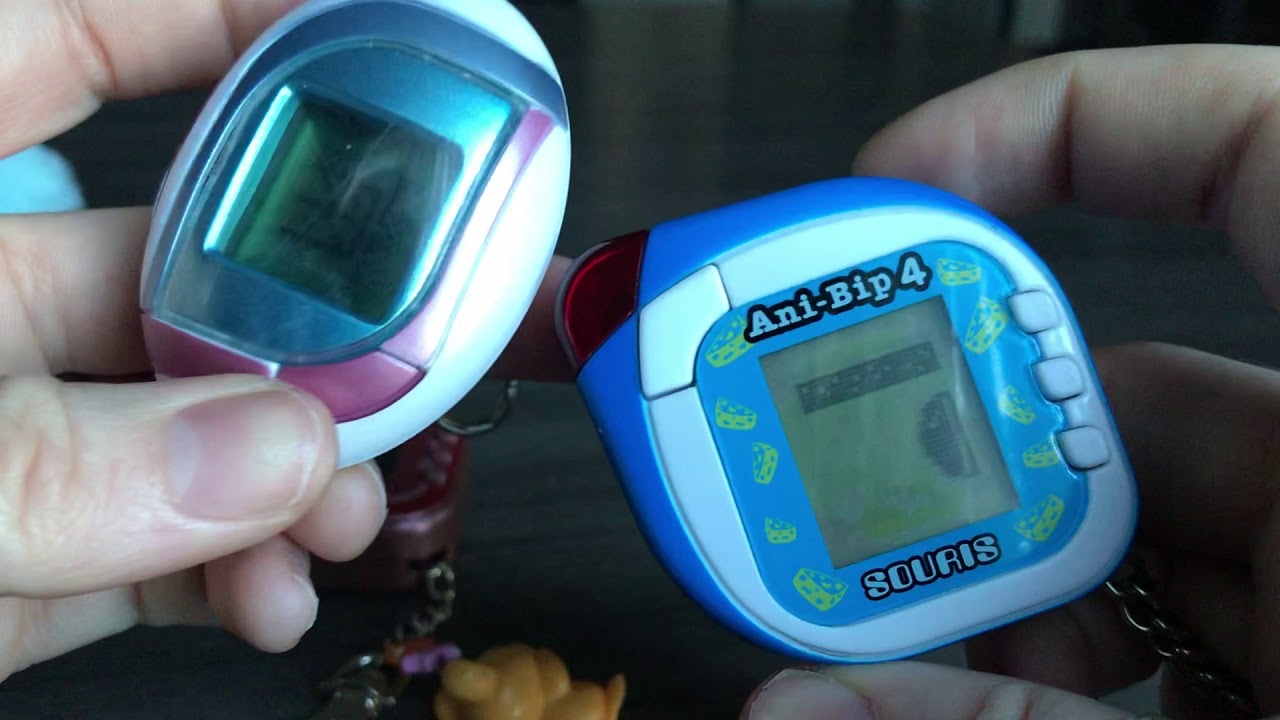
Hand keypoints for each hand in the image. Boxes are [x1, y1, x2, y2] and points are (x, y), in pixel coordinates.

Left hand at [0, 0, 555, 681]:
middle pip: (203, 252)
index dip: (234, 17)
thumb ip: (52, 463)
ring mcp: (14, 418)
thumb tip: (271, 452)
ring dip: (307, 465)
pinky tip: (268, 594)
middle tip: (464, 327)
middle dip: (343, 307)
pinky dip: (238, 564)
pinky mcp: (29, 541)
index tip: (374, 44)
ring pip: (205, 411)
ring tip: (345, 511)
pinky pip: (163, 532)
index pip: (81, 36)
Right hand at [741, 44, 1279, 719]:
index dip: (1063, 129)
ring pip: (1116, 554)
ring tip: (856, 662)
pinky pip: (1146, 652)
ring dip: (979, 599)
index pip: (1256, 158)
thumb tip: (800, 715)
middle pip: (1121, 403)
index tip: (896, 188)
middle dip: (957, 451)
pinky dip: (1040, 681)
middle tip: (823, 495)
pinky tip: (948, 717)